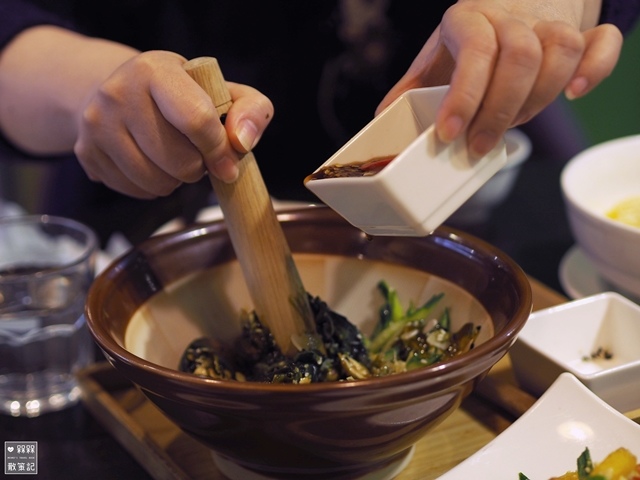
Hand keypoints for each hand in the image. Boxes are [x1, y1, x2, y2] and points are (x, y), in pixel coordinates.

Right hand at [74, 50, 273, 197]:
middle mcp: (117, 92)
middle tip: (194, 153)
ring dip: (176, 180)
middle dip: (198, 167)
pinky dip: (153, 188)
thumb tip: (242, 142)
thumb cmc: (184, 95)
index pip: (197, 120)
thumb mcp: (223, 91)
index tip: (228, 165)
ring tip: (173, 157)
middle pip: (179, 161)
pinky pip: (136, 191)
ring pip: (157, 182)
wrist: (122, 92)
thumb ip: (251, 109)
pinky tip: (153, 165)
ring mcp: (96, 124)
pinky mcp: (86, 152)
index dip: (219, 151)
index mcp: (155, 69)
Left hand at [376, 0, 622, 156]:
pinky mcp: (581, 32)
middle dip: (500, 111)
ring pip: (560, 50)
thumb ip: (412, 87)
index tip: (449, 134)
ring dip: (539, 98)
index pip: (474, 52)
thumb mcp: (436, 57)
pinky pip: (601, 43)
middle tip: (479, 146)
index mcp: (468, 19)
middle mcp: (511, 16)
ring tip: (515, 124)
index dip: (464, 95)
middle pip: (520, 56)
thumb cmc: (469, 40)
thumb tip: (379, 120)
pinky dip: (596, 68)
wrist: (513, 2)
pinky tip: (576, 93)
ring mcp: (549, 22)